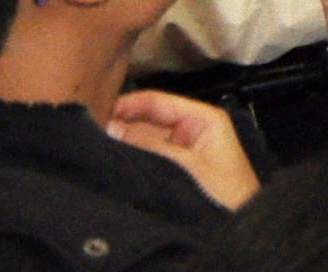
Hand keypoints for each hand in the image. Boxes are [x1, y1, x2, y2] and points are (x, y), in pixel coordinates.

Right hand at [105, 89, 259, 208]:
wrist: (235, 225)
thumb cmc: (228, 195)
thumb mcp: (187, 165)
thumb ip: (151, 146)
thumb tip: (115, 128)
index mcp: (203, 120)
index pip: (158, 101)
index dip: (128, 104)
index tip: (100, 110)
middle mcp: (190, 132)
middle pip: (147, 120)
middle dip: (121, 124)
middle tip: (92, 130)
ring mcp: (179, 152)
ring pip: (143, 141)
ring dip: (122, 144)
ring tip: (97, 146)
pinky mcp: (171, 172)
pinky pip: (146, 160)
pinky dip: (129, 160)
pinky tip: (111, 163)